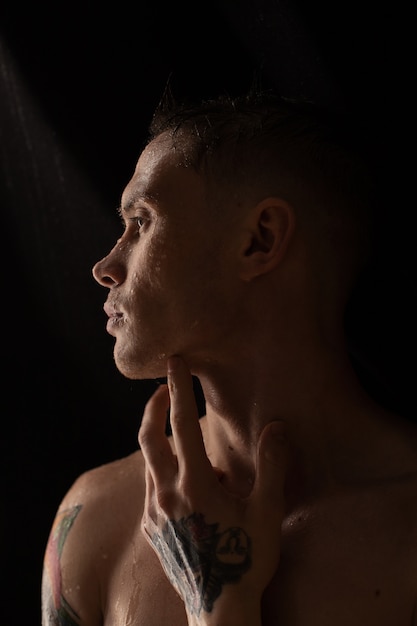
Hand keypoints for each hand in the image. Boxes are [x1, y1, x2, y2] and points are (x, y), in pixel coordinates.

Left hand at [138, 355, 287, 624]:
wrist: (218, 605)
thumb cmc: (245, 558)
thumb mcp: (266, 512)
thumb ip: (270, 466)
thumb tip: (276, 427)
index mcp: (194, 484)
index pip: (181, 424)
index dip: (179, 390)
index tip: (175, 363)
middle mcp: (166, 493)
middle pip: (149, 436)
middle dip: (155, 406)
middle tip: (164, 386)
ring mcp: (153, 511)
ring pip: (149, 461)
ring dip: (160, 439)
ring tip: (185, 437)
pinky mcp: (150, 527)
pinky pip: (151, 486)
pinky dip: (163, 470)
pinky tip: (185, 480)